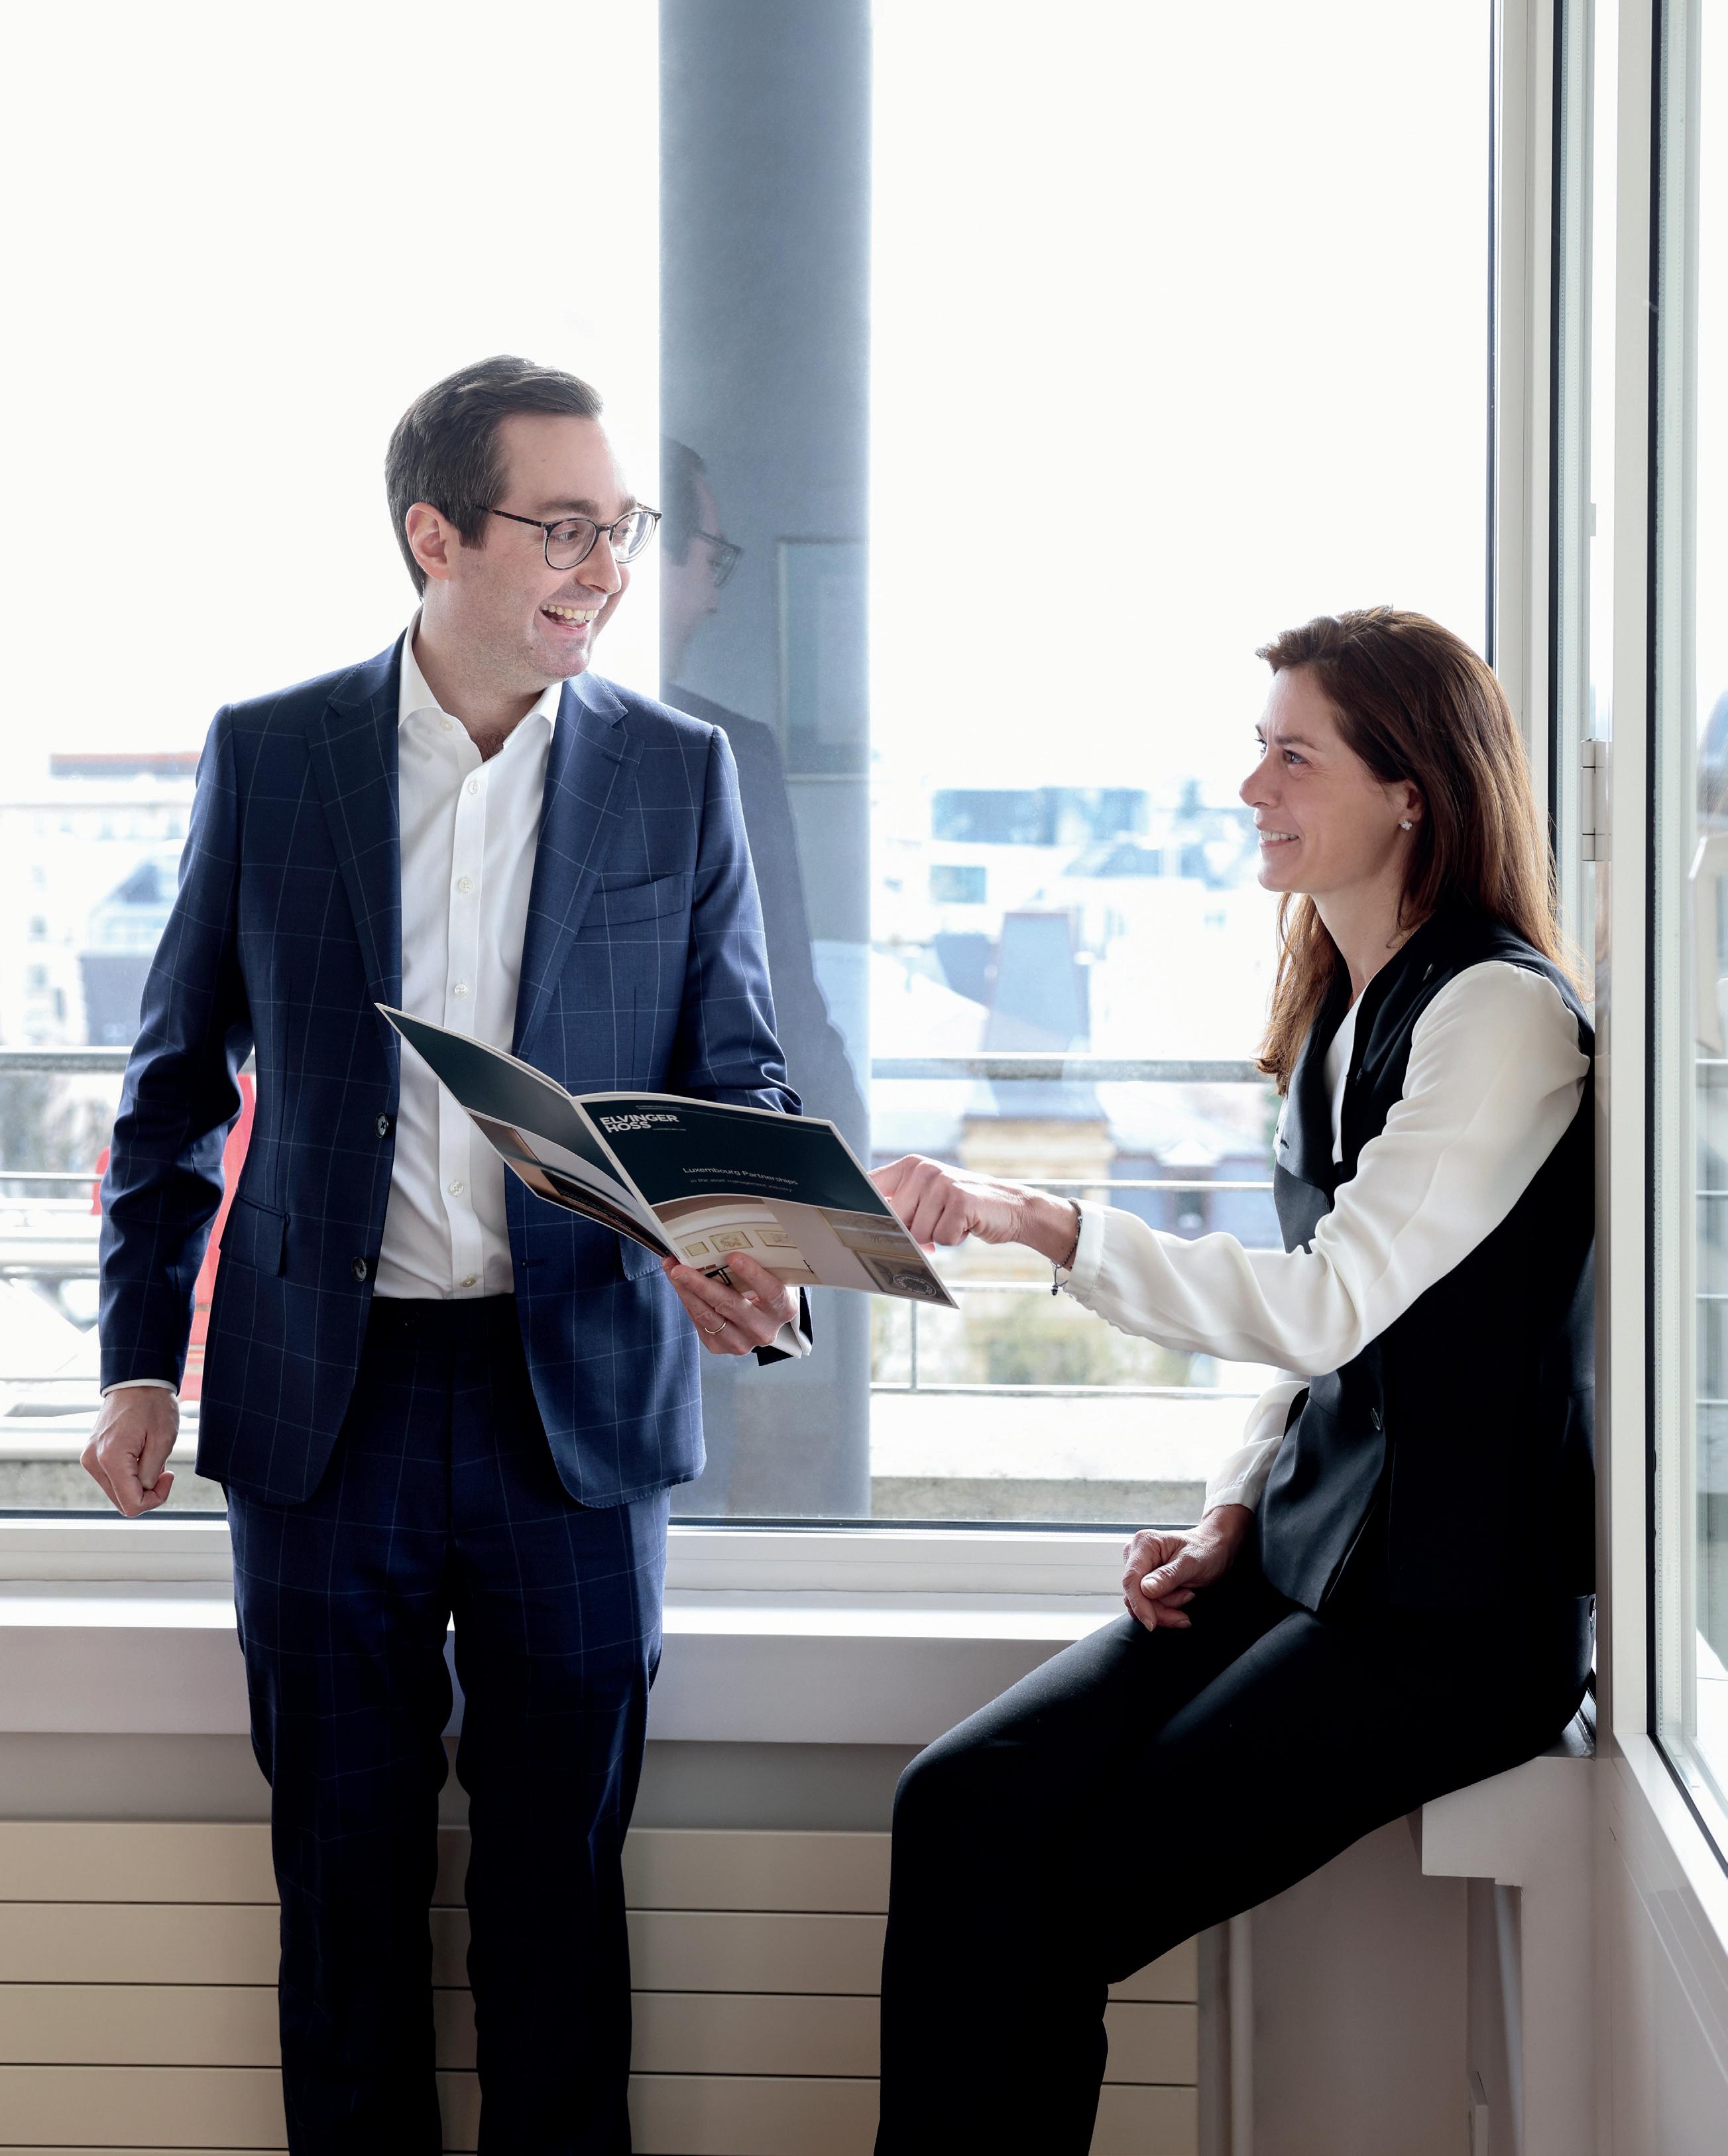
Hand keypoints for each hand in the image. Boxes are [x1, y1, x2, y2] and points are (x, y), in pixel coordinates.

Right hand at [82, 1387, 179, 1516]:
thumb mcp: (163, 1441)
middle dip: (147, 1492)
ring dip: (138, 1483)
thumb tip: (144, 1493)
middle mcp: (93, 1462)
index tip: (168, 1476)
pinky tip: (140, 1456)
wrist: (136, 1380)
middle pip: (122, 1501)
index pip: (131, 1504)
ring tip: (151, 1457)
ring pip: (117, 1492)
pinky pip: (112, 1478)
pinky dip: (129, 1474)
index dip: (155, 1499)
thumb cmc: (153, 1405)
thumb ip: (152, 1475)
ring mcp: (89, 1459)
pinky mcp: (91, 1455)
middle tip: (163, 1470)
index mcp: (110, 1460)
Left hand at [661, 1250, 799, 1355]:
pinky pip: (699, 1322)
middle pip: (730, 1305)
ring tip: (672, 1271)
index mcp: (783, 1310)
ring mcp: (741, 1343)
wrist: (761, 1320)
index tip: (733, 1256)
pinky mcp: (719, 1347)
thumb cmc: (765, 1292)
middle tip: (681, 1267)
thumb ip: (759, 1264)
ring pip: (708, 1316)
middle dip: (701, 1283)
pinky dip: (687, 1301)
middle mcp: (763, 1330)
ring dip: (686, 1291)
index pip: (771, 1292)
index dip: (752, 1275)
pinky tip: (679, 1284)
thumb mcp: (772, 1277)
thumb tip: (724, 1242)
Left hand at [871, 1154, 1077, 1261]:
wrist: (1010, 1207)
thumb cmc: (963, 1207)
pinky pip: (942, 1237)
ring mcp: (942, 1182)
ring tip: (954, 1220)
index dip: (860, 1206)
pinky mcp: (960, 1199)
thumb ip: (901, 1207)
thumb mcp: (929, 1198)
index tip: (845, 1218)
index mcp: (910, 1166)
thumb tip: (869, 1227)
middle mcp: (924, 1170)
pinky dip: (955, 1238)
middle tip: (936, 1224)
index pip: (871, 1186)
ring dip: (937, 1236)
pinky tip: (967, 1224)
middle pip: (896, 1220)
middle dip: (914, 1232)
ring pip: (919, 1232)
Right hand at [1121, 1505, 1251, 1631]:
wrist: (1216, 1548)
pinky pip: (1147, 1602)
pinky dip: (1165, 1608)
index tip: (1152, 1623)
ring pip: (1141, 1602)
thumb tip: (1145, 1590)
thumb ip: (1168, 1576)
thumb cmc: (1207, 1550)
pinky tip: (1182, 1598)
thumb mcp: (1192, 1563)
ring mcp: (1140, 1567)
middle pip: (1135, 1594)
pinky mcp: (1145, 1579)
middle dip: (1159, 1609)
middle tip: (1183, 1612)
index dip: (1139, 1604)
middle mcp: (1136, 1553)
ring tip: (1188, 1595)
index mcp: (1145, 1543)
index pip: (1131, 1579)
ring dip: (1165, 1608)